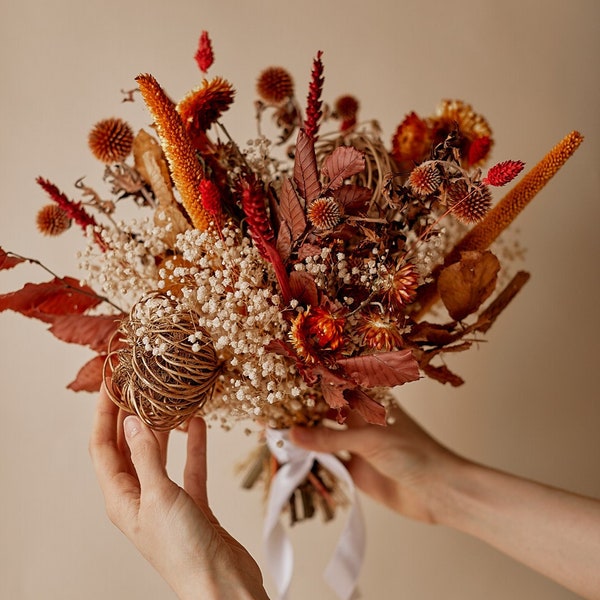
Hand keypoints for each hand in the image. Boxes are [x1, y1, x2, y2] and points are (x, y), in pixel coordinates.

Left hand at [89, 385, 268, 599]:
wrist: (222, 584)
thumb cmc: (183, 550)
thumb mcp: (159, 496)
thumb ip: (146, 457)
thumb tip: (129, 421)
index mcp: (120, 499)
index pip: (102, 448)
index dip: (103, 415)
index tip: (111, 384)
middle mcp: (139, 497)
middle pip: (128, 448)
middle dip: (130, 416)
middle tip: (139, 384)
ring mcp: (166, 500)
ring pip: (159, 455)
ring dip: (163, 428)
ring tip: (168, 398)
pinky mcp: (192, 504)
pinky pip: (189, 468)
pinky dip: (193, 446)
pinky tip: (199, 424)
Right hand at [291, 405, 599, 598]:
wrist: (440, 494)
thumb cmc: (415, 454)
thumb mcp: (369, 440)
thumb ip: (330, 438)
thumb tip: (292, 435)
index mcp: (369, 399)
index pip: (332, 387)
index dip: (307, 386)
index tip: (279, 385)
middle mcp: (360, 418)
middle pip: (323, 411)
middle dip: (298, 411)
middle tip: (267, 412)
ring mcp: (357, 443)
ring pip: (322, 437)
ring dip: (301, 437)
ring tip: (271, 434)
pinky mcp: (355, 468)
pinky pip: (327, 461)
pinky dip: (310, 460)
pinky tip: (290, 458)